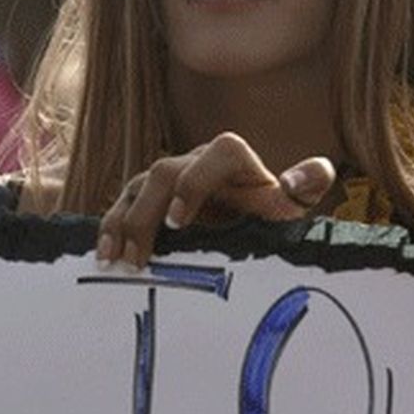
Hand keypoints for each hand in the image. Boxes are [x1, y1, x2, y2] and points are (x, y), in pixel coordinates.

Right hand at [96, 132, 335, 268]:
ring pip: (137, 187)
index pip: (219, 153)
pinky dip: (111, 228)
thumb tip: (308, 174)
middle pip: (165, 172)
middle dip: (147, 213)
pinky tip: (104, 256)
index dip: (196, 181)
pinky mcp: (149, 196)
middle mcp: (196, 161)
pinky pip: (123, 204)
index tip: (178, 222)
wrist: (250, 222)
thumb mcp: (291, 207)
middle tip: (139, 257)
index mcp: (233, 159)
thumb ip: (305, 187)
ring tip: (115, 260)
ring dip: (122, 223)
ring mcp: (169, 177)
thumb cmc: (270, 215)